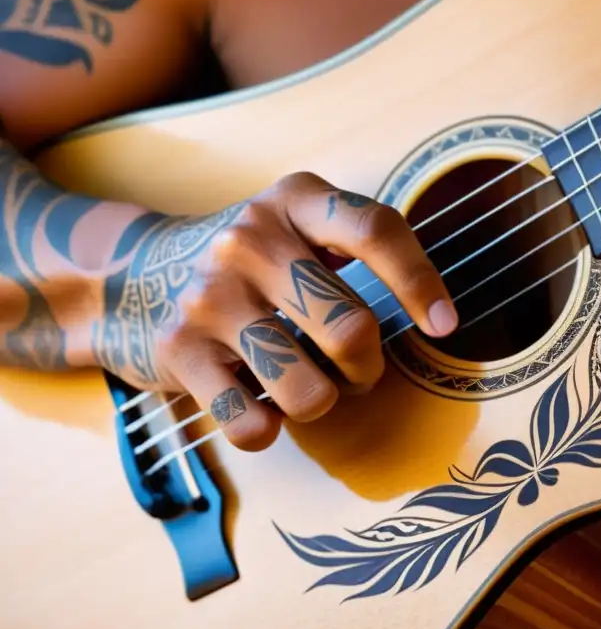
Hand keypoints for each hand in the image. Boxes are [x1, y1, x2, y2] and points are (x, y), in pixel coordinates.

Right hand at [93, 172, 457, 450]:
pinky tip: (261, 404)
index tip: (445, 325)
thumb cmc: (246, 262)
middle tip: (355, 369)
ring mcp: (210, 296)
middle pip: (351, 329)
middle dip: (367, 369)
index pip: (376, 231)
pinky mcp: (178, 351)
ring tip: (309, 387)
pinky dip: (269, 429)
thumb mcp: (293, 224)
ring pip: (308, 390)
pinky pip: (253, 425)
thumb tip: (436, 314)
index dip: (421, 283)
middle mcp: (250, 239)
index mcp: (294, 200)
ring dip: (324, 402)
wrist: (128, 277)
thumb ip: (355, 244)